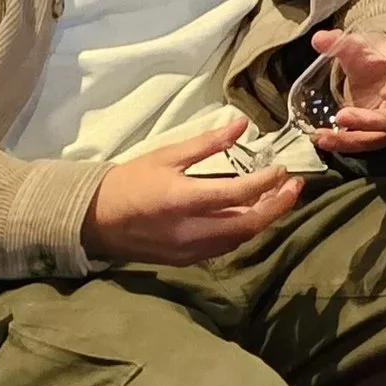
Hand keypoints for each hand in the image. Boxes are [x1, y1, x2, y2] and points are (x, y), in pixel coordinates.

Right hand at [83, 120, 303, 265]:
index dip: (266, 182)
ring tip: (279, 195)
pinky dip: (244, 230)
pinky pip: (224, 247)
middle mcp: (188, 231)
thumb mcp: (167, 156)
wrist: (91, 219)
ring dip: (264, 218)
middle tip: (295, 185)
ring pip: (240, 238)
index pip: (238, 195)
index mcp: (182, 201)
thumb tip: (242, 125)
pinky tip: (253, 213)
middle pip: (248, 224)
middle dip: (278, 205)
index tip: (283, 168)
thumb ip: (208, 144)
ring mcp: (187, 250)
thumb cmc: (128, 182)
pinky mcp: (185, 260)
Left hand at [307, 29, 385, 154]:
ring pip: (380, 137)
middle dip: (369, 121)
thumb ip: (344, 43)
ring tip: (324, 136)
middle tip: (342, 115)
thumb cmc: (381, 57)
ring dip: (352, 139)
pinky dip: (343, 143)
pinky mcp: (379, 133)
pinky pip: (365, 143)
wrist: (381, 70)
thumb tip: (319, 39)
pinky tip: (322, 139)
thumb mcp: (365, 45)